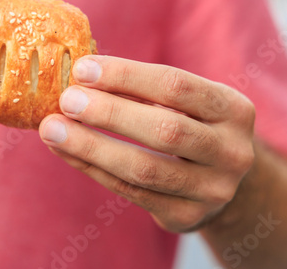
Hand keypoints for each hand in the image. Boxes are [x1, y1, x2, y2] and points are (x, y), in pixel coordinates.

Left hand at [39, 55, 255, 232]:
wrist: (220, 179)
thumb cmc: (190, 125)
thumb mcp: (183, 103)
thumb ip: (141, 89)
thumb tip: (80, 76)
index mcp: (234, 109)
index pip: (176, 85)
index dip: (126, 75)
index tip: (82, 69)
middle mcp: (232, 152)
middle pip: (165, 130)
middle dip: (108, 113)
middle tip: (66, 100)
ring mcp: (213, 190)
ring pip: (143, 169)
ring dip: (91, 147)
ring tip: (52, 129)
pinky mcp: (186, 216)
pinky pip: (129, 192)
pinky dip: (92, 168)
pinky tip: (65, 151)